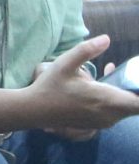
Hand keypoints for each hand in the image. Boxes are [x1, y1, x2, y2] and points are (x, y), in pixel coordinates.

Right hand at [24, 36, 138, 135]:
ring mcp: (105, 122)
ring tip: (117, 76)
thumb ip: (86, 50)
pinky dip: (118, 100)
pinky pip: (118, 113)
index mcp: (106, 99)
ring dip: (127, 95)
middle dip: (134, 90)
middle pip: (136, 106)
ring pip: (128, 110)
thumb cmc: (50, 86)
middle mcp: (110, 114)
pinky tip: (104, 86)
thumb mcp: (64, 64)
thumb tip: (107, 38)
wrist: (34, 111)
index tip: (134, 78)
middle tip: (129, 74)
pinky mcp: (99, 125)